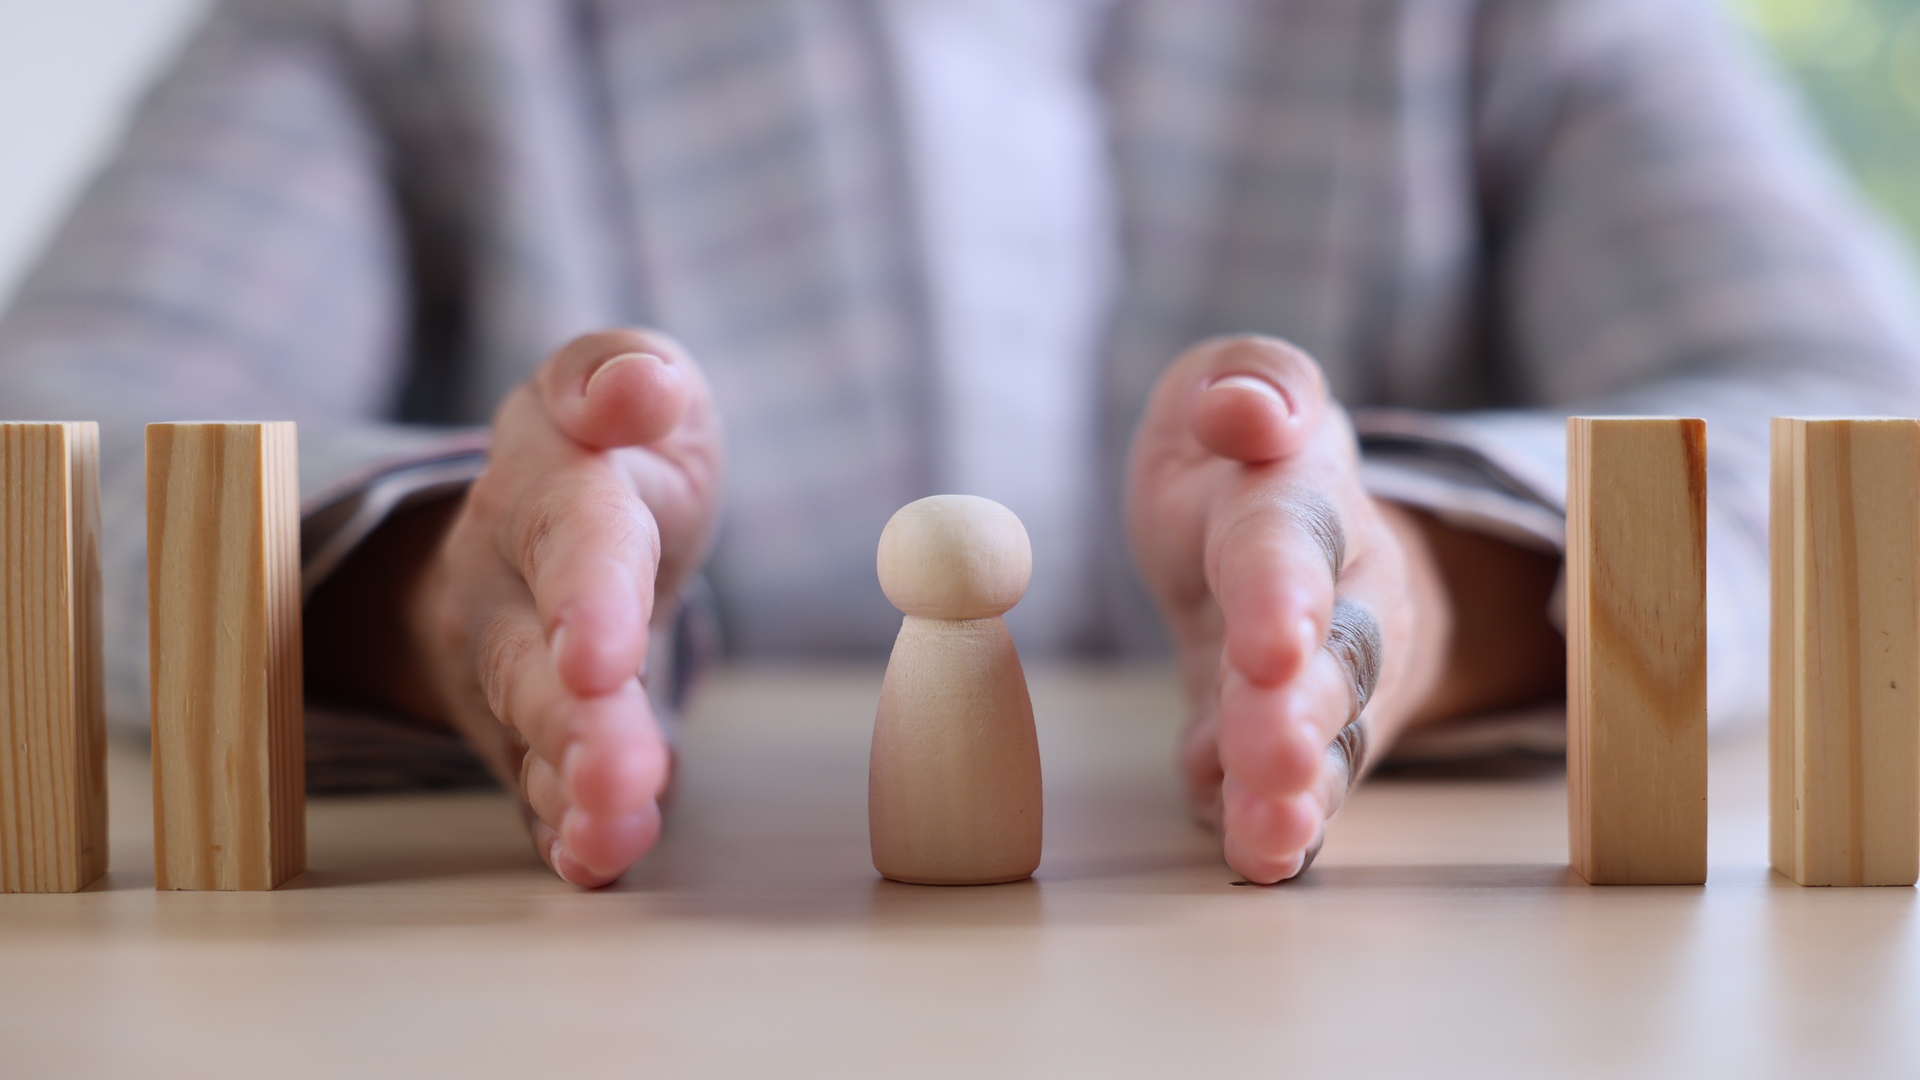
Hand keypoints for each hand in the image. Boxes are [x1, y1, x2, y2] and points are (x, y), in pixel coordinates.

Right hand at [404, 330, 722, 885]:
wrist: (549, 525)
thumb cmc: (611, 449)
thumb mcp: (621, 379)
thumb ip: (625, 373)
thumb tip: (637, 386)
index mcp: (547, 490)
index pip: (570, 541)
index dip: (587, 598)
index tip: (602, 656)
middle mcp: (508, 592)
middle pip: (537, 665)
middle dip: (578, 724)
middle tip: (623, 775)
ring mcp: (511, 676)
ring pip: (536, 743)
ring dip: (576, 793)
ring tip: (616, 833)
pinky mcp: (529, 740)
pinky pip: (540, 795)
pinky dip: (569, 834)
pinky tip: (600, 861)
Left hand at [1127, 336, 1452, 883]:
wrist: (1292, 547)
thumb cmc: (1243, 462)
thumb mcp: (1231, 388)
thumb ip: (1244, 383)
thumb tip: (1244, 408)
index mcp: (1299, 498)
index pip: (1293, 539)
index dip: (1282, 589)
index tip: (1271, 639)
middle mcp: (1335, 594)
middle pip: (1333, 653)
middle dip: (1301, 706)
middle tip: (1275, 755)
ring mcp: (1327, 679)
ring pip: (1330, 735)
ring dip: (1299, 784)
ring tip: (1273, 828)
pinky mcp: (1307, 744)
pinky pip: (1305, 790)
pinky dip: (1280, 825)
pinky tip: (1255, 853)